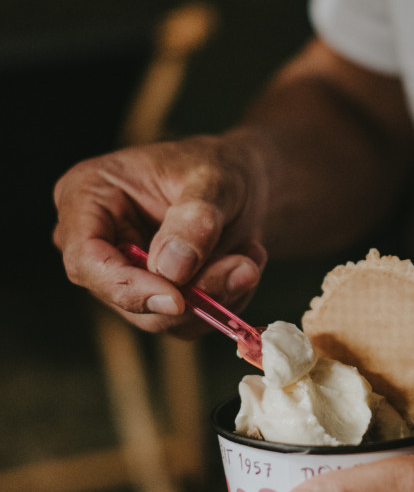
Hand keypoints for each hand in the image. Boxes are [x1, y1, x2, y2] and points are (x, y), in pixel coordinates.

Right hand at [53, 133, 267, 334]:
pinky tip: (243, 265)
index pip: (86, 259)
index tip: (178, 298)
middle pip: (122, 296)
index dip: (126, 287)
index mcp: (87, 195)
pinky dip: (221, 303)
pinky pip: (183, 323)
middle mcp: (95, 240)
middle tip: (244, 269)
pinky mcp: (152, 298)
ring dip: (214, 297)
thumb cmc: (220, 168)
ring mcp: (121, 274)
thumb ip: (195, 219)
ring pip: (157, 317)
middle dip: (189, 294)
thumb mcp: (215, 179)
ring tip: (250, 259)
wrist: (243, 185)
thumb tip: (172, 270)